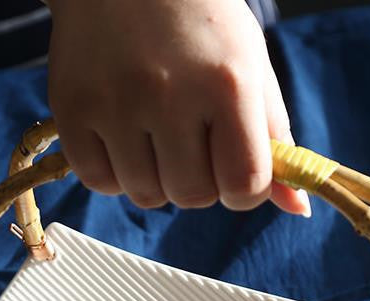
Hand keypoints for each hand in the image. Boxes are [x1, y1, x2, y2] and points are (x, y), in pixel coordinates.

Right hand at [47, 0, 310, 215]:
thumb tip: (297, 209)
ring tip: (153, 135)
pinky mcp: (72, 111)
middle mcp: (169, 94)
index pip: (244, 184)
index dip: (243, 191)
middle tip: (189, 143)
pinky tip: (121, 137)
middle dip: (197, 182)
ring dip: (154, 178)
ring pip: (144, 195)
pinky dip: (113, 173)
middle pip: (191, 197)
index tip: (232, 170)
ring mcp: (115, 104)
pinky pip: (99, 182)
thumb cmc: (198, 22)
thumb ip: (273, 138)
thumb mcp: (249, 68)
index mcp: (227, 82)